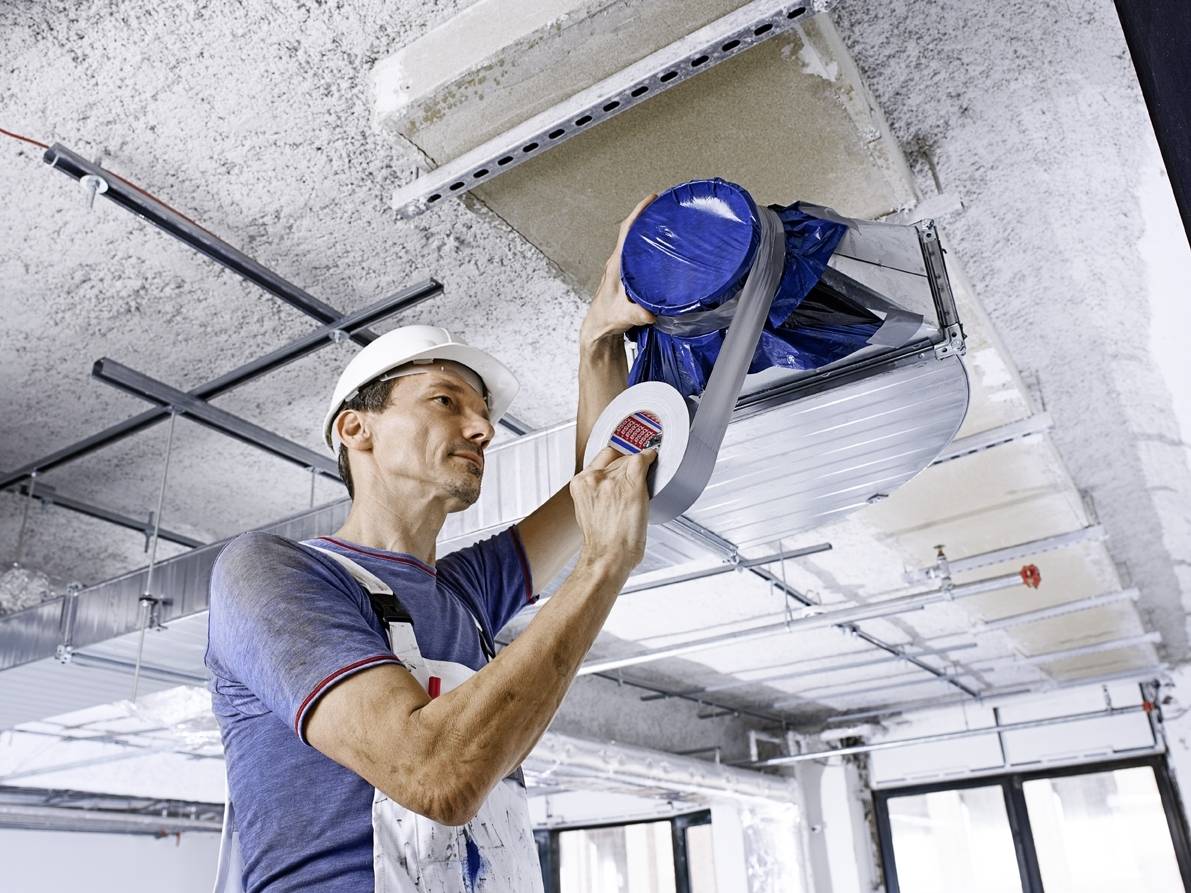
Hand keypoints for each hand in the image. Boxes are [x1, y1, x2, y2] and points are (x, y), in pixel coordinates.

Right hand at [568, 446, 655, 574]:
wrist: (608, 555)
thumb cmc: (601, 542)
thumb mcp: (587, 511)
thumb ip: (594, 493)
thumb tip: (608, 485)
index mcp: (580, 483)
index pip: (600, 458)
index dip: (614, 461)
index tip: (622, 465)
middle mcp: (594, 477)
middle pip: (616, 457)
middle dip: (626, 467)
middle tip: (632, 483)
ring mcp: (613, 480)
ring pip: (630, 459)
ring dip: (637, 469)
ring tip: (640, 485)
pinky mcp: (632, 484)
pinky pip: (642, 460)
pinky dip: (650, 457)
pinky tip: (653, 459)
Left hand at [580, 194, 657, 346]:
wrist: (599, 329)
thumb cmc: (606, 319)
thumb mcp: (623, 315)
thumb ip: (636, 314)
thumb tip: (650, 312)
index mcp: (616, 265)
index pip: (626, 231)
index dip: (638, 212)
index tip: (651, 199)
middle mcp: (618, 263)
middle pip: (631, 232)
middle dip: (646, 217)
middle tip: (664, 206)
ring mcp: (621, 269)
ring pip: (634, 243)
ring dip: (646, 231)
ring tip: (664, 223)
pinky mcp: (625, 277)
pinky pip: (637, 255)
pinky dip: (647, 247)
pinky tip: (659, 250)